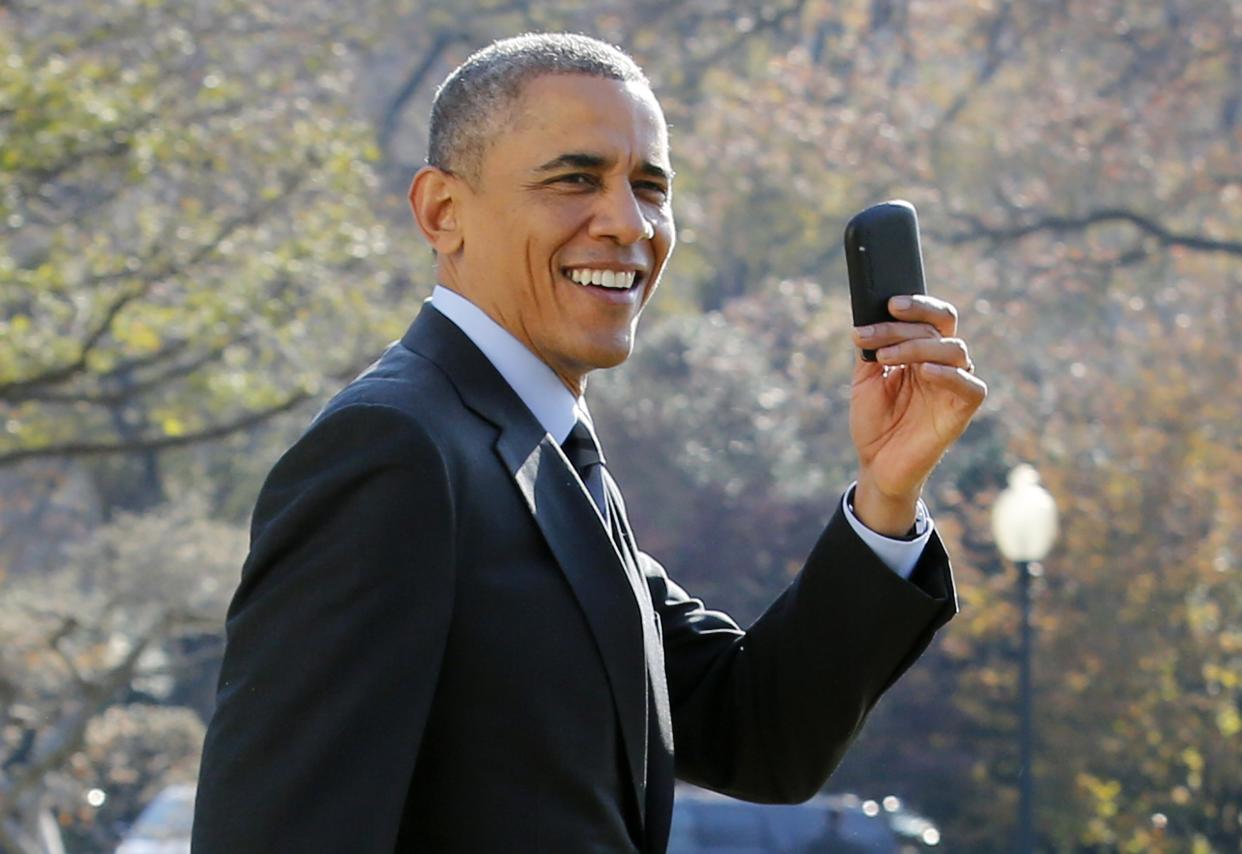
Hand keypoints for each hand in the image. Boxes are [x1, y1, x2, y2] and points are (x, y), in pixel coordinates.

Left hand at [848, 295, 986, 535]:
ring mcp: (954, 385)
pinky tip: (923, 372)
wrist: (876, 464)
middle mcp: (942, 364)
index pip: (931, 317)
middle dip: (911, 320)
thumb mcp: (864, 379)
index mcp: (922, 352)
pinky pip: (970, 385)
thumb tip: (868, 316)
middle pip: (943, 325)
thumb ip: (871, 348)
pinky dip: (948, 374)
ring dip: (916, 346)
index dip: (915, 305)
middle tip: (879, 324)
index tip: (888, 303)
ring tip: (884, 357)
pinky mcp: (963, 409)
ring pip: (953, 349)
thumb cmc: (874, 422)